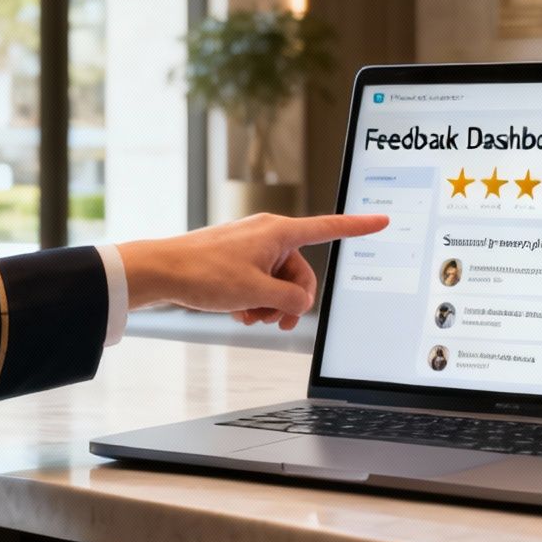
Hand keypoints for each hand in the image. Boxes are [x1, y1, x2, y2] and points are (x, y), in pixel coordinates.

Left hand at [116, 213, 389, 330]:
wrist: (160, 271)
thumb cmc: (203, 273)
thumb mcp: (256, 294)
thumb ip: (290, 301)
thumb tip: (300, 305)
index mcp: (279, 232)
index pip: (329, 227)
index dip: (358, 226)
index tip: (381, 220)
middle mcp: (268, 235)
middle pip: (301, 273)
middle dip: (291, 301)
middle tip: (274, 321)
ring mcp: (251, 246)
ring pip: (278, 282)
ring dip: (269, 304)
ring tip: (248, 315)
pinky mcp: (236, 258)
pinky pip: (259, 282)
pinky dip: (253, 300)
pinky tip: (237, 312)